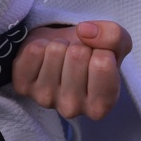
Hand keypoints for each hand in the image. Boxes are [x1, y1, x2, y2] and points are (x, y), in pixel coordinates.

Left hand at [10, 20, 131, 120]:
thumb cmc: (92, 54)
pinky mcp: (23, 86)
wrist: (62, 51)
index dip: (101, 50)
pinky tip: (45, 58)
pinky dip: (40, 44)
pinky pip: (33, 51)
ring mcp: (45, 99)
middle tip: (77, 56)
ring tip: (62, 56)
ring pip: (55, 51)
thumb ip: (114, 36)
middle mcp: (72, 109)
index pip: (102, 64)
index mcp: (101, 105)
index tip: (96, 57)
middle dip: (79, 46)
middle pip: (77, 55)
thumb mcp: (116, 44)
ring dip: (60, 44)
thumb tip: (84, 31)